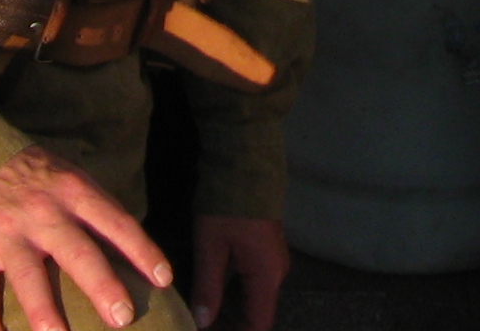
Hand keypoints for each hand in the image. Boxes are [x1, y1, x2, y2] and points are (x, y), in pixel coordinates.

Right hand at [0, 144, 174, 330]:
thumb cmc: (36, 178)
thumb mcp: (72, 178)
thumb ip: (98, 211)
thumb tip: (137, 252)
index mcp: (73, 192)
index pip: (115, 222)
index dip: (142, 250)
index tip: (164, 280)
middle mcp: (43, 212)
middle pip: (77, 253)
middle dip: (101, 286)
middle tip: (123, 316)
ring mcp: (6, 232)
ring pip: (28, 276)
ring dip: (44, 310)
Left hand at [190, 213, 290, 329]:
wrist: (246, 166)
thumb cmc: (228, 208)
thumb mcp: (211, 248)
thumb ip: (208, 288)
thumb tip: (202, 323)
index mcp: (267, 276)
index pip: (259, 324)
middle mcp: (277, 272)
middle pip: (258, 312)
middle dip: (233, 325)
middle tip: (204, 326)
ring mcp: (274, 259)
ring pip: (255, 297)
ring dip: (233, 309)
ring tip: (205, 314)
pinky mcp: (267, 248)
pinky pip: (255, 281)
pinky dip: (237, 293)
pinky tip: (215, 293)